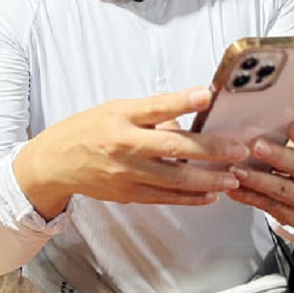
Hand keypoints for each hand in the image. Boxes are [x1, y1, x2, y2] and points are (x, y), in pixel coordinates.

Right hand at [14, 87, 251, 218]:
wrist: (54, 163)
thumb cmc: (87, 130)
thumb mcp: (115, 110)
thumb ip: (150, 114)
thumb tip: (185, 121)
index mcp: (121, 118)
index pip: (157, 107)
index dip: (182, 101)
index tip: (207, 95)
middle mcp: (125, 146)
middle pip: (174, 147)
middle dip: (210, 150)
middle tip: (238, 150)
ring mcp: (127, 174)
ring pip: (175, 178)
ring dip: (208, 179)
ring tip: (233, 177)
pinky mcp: (128, 194)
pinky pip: (165, 197)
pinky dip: (190, 197)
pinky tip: (211, 194)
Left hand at [226, 121, 293, 230]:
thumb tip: (266, 120)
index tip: (293, 126)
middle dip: (276, 157)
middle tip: (256, 146)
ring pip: (281, 189)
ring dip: (256, 179)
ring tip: (236, 169)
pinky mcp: (293, 217)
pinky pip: (267, 206)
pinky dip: (248, 196)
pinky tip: (233, 188)